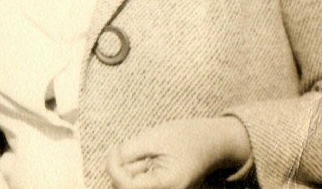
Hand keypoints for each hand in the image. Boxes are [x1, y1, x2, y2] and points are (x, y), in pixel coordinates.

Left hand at [107, 117, 251, 188]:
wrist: (210, 142)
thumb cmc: (184, 137)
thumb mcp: (153, 138)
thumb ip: (129, 151)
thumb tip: (111, 163)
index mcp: (168, 184)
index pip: (127, 186)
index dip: (114, 167)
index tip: (115, 149)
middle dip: (120, 170)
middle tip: (124, 149)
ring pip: (132, 188)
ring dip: (128, 172)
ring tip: (141, 155)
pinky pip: (141, 186)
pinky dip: (136, 175)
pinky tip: (144, 162)